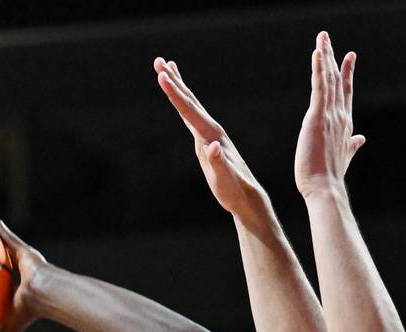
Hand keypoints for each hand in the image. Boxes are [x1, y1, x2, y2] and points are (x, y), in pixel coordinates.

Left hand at [0, 217, 48, 331]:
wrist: (45, 295)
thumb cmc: (30, 311)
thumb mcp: (10, 327)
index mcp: (14, 289)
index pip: (0, 283)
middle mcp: (17, 272)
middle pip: (0, 260)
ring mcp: (20, 259)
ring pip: (3, 245)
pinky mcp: (22, 249)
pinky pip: (6, 234)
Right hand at [154, 57, 272, 230]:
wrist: (246, 196)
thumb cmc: (234, 191)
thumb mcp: (225, 180)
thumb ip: (219, 163)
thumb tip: (212, 147)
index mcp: (212, 136)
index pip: (189, 111)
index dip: (174, 94)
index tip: (161, 76)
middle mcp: (211, 129)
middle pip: (189, 100)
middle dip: (173, 80)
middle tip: (159, 60)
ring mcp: (209, 133)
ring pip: (191, 104)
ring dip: (179, 85)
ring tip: (167, 67)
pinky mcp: (207, 139)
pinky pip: (193, 115)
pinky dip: (185, 102)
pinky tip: (182, 99)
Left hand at [295, 31, 365, 198]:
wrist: (325, 188)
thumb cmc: (329, 177)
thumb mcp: (343, 156)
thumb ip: (352, 145)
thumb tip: (361, 139)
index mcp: (344, 124)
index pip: (345, 93)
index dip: (347, 74)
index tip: (349, 57)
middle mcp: (339, 116)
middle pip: (336, 80)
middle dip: (333, 57)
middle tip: (327, 38)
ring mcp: (330, 115)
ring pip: (328, 79)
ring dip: (325, 56)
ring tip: (322, 38)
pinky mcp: (317, 117)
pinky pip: (319, 87)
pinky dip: (319, 69)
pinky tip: (318, 54)